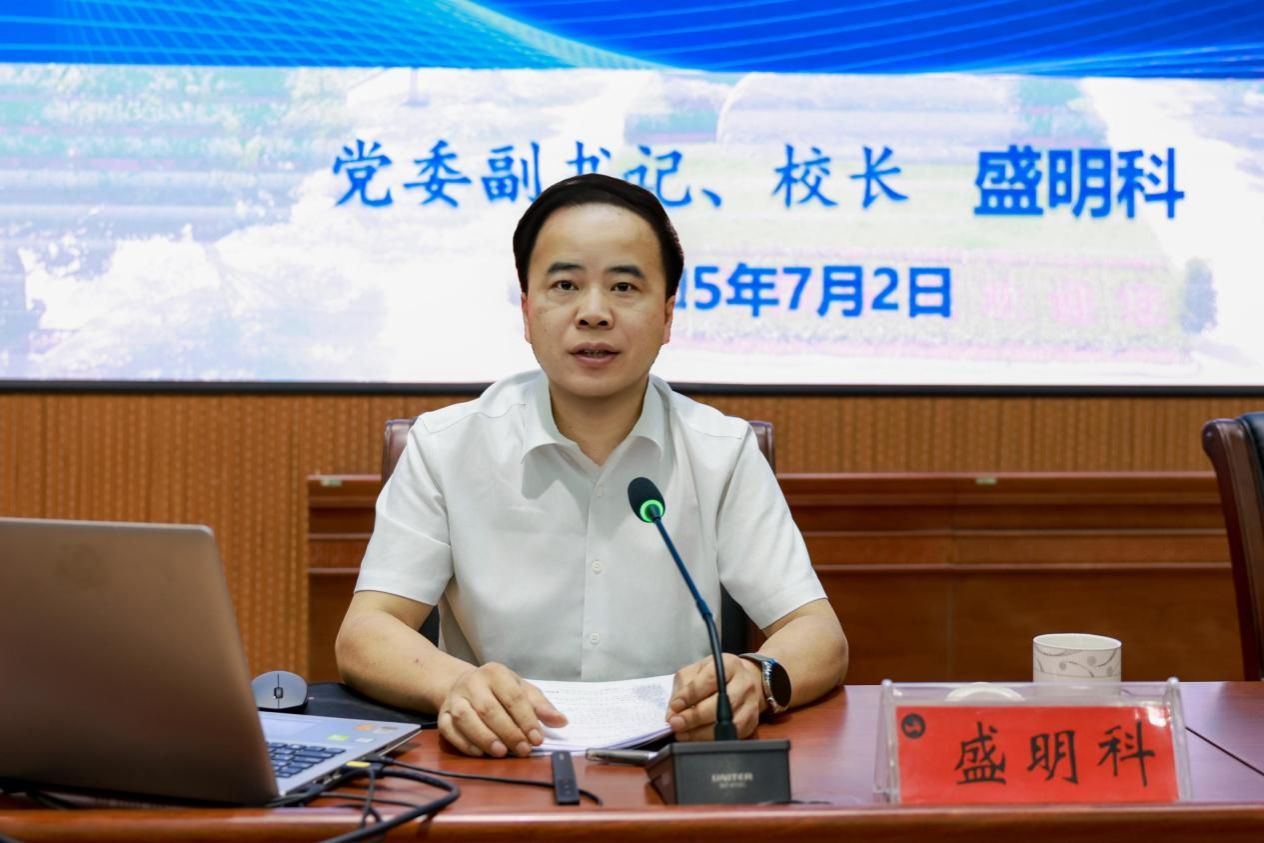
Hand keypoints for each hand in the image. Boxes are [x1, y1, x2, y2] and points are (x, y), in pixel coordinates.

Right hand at [437, 662, 566, 757]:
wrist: (463, 685)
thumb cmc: (498, 690)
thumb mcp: (522, 690)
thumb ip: (541, 706)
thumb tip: (562, 721)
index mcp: (495, 672)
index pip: (512, 696)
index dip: (526, 719)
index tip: (537, 739)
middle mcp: (472, 683)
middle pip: (489, 709)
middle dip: (508, 732)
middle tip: (523, 750)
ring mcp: (454, 699)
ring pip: (465, 719)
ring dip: (485, 738)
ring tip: (502, 753)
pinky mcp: (441, 715)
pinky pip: (449, 731)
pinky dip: (465, 744)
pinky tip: (481, 753)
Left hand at [665, 653, 761, 740]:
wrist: (743, 680)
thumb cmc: (715, 676)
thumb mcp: (696, 671)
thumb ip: (682, 688)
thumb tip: (672, 713)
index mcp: (729, 665)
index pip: (709, 680)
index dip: (691, 695)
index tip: (675, 705)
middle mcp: (743, 684)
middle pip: (719, 704)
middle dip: (694, 717)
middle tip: (676, 723)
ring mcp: (750, 705)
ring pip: (726, 724)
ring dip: (701, 733)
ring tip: (683, 734)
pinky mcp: (751, 723)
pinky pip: (730, 736)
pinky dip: (710, 740)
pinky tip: (696, 738)